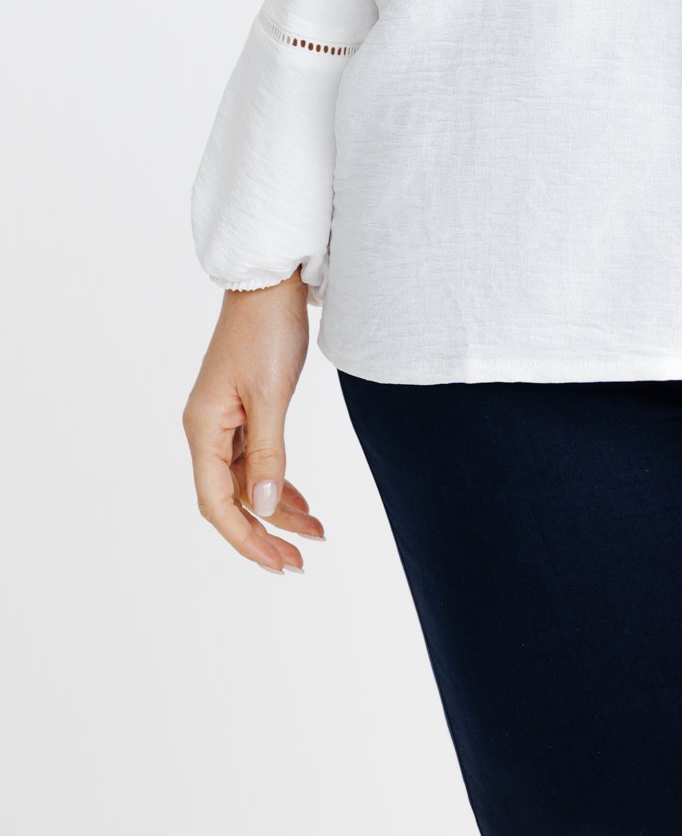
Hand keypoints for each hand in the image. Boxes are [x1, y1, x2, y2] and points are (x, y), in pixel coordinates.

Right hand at [183, 268, 325, 573]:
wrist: (272, 281)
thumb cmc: (266, 330)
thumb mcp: (271, 394)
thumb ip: (269, 453)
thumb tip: (266, 506)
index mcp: (203, 428)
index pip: (218, 503)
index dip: (246, 538)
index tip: (278, 563)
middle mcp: (208, 429)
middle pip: (231, 498)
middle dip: (265, 531)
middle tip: (300, 560)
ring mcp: (225, 420)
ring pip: (248, 481)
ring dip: (278, 508)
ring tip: (315, 532)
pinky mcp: (244, 408)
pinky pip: (257, 459)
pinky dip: (279, 481)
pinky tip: (301, 500)